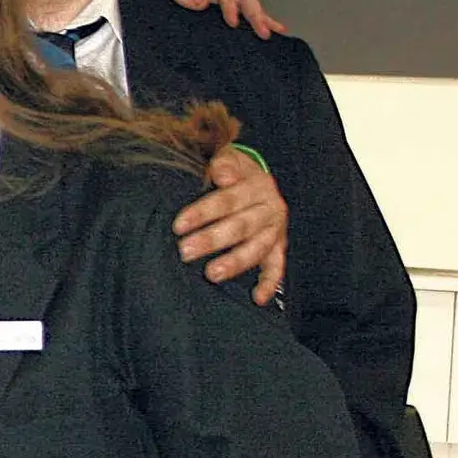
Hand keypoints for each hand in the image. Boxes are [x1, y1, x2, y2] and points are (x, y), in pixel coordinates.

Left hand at [133, 0, 280, 38]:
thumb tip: (202, 2)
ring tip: (275, 30)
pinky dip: (245, 18)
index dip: (230, 6)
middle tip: (264, 32)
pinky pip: (230, 10)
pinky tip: (256, 28)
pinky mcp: (206, 4)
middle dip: (255, 13)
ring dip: (258, 16)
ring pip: (242, 2)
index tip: (232, 23)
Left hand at [175, 144, 286, 303]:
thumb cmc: (235, 172)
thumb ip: (224, 164)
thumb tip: (221, 173)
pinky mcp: (278, 247)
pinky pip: (277, 267)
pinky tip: (257, 299)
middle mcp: (270, 209)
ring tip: (212, 274)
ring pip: (257, 248)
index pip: (228, 200)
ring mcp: (276, 230)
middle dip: (212, 240)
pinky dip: (269, 283)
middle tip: (185, 251)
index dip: (203, 212)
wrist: (260, 179)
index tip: (178, 225)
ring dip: (235, 262)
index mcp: (256, 186)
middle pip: (240, 226)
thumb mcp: (230, 159)